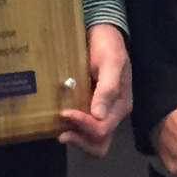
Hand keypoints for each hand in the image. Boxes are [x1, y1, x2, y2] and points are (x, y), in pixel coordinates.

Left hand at [60, 24, 132, 156]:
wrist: (100, 33)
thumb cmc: (108, 46)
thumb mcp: (111, 63)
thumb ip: (108, 88)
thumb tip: (99, 115)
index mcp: (120, 106)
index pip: (103, 129)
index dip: (84, 126)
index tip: (65, 112)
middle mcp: (110, 113)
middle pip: (99, 143)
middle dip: (80, 141)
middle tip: (61, 132)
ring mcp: (99, 111)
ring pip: (89, 139)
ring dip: (75, 137)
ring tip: (58, 127)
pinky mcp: (87, 106)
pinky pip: (81, 126)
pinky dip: (70, 128)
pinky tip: (57, 119)